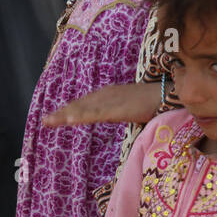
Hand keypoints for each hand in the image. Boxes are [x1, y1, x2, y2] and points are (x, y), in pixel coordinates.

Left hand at [42, 82, 161, 129]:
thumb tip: (123, 116)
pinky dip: (80, 116)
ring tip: (48, 121)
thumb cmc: (156, 102)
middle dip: (62, 112)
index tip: (54, 117)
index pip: (85, 103)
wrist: (171, 95)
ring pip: (83, 109)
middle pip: (80, 105)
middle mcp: (106, 94)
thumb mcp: (134, 107)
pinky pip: (94, 113)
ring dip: (65, 115)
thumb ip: (124, 111)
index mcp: (109, 94)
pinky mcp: (116, 108)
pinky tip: (68, 119)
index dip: (69, 110)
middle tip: (45, 121)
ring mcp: (110, 100)